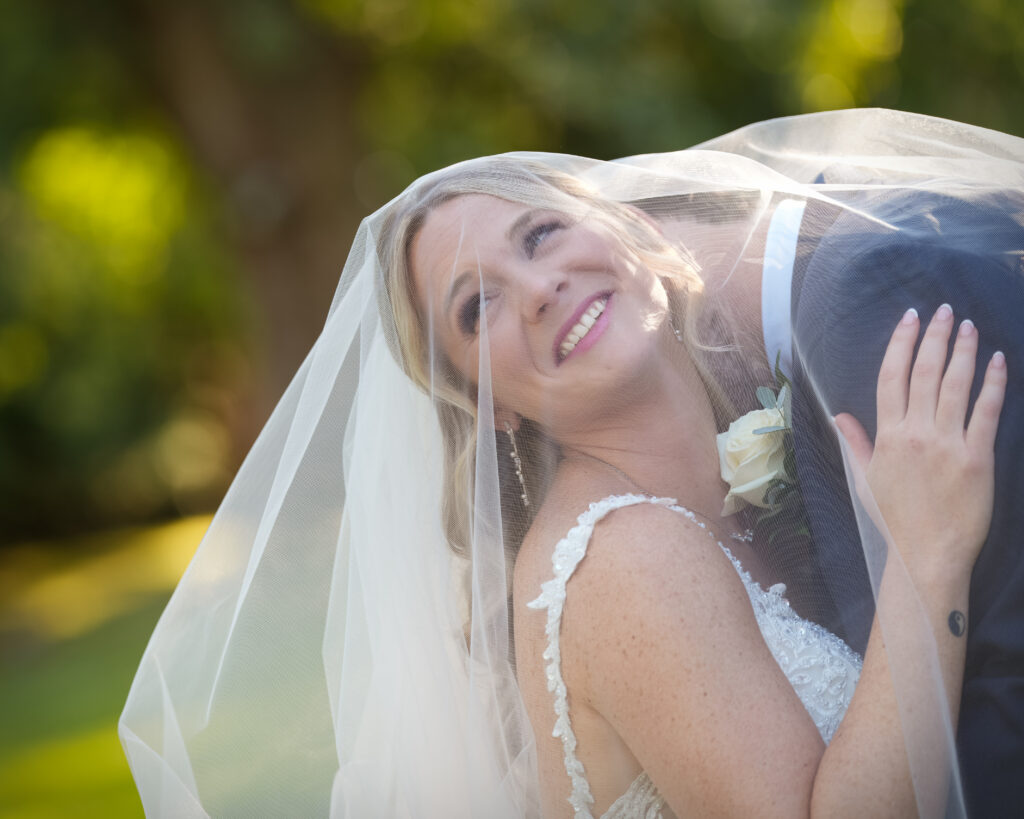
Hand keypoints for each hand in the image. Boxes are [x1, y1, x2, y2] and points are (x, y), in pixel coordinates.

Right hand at [834, 305, 1006, 581]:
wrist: (926, 554)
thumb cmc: (894, 519)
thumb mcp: (865, 479)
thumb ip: (854, 443)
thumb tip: (839, 416)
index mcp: (887, 436)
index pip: (891, 377)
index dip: (901, 344)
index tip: (911, 319)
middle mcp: (915, 433)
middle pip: (925, 373)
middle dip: (935, 337)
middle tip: (945, 311)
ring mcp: (947, 444)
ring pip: (955, 385)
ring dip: (964, 351)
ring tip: (969, 327)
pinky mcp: (977, 458)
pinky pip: (986, 412)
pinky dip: (994, 383)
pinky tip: (998, 361)